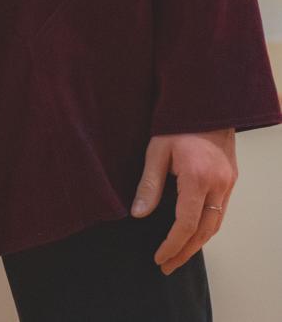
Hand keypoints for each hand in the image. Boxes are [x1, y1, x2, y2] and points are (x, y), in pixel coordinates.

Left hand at [130, 128, 236, 273]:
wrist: (206, 101)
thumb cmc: (176, 122)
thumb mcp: (156, 149)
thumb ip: (149, 184)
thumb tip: (138, 214)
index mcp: (198, 176)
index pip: (187, 223)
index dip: (172, 244)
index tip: (159, 257)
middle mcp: (218, 183)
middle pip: (205, 231)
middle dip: (185, 252)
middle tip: (167, 266)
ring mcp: (228, 182)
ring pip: (216, 224)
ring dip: (198, 243)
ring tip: (178, 256)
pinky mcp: (231, 178)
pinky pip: (221, 212)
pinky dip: (207, 228)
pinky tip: (194, 233)